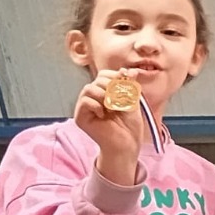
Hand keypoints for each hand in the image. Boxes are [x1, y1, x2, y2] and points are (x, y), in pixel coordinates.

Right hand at [74, 69, 143, 185]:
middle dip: (112, 86)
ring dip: (105, 95)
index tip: (128, 83)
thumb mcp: (133, 101)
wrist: (127, 144)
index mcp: (105, 92)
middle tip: (122, 99)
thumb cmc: (130, 125)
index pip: (104, 75)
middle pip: (97, 80)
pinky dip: (97, 104)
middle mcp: (93, 98)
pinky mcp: (81, 118)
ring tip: (113, 107)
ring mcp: (85, 108)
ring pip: (89, 89)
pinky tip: (105, 114)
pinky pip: (84, 101)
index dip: (115, 76)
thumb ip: (130, 86)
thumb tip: (129, 70)